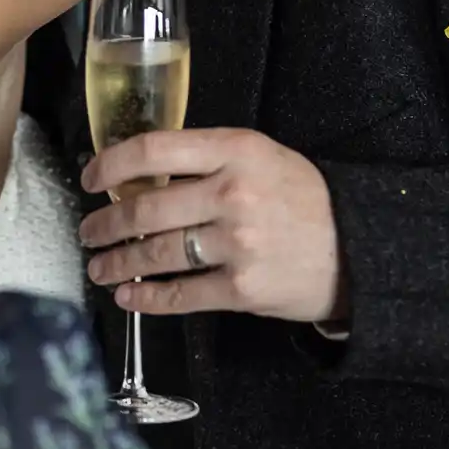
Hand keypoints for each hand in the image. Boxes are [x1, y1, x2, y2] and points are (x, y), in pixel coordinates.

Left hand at [80, 127, 345, 323]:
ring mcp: (237, 244)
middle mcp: (232, 194)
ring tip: (99, 267)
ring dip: (116, 263)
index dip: (111, 165)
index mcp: (234, 150)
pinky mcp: (243, 289)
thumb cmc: (301, 197)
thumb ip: (205, 159)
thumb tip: (137, 174)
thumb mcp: (259, 155)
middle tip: (88, 232)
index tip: (90, 179)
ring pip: (155, 254)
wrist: (359, 248)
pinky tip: (128, 297)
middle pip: (145, 208)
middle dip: (105, 225)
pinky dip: (146, 298)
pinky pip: (180, 295)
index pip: (153, 150)